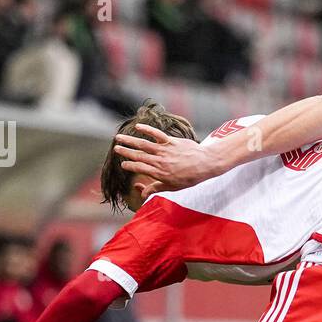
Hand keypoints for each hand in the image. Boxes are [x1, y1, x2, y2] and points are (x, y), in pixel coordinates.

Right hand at [114, 124, 233, 190]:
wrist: (206, 164)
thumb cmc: (190, 177)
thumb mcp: (173, 187)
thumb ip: (156, 188)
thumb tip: (143, 195)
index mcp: (159, 173)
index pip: (140, 168)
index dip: (130, 166)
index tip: (123, 164)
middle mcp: (160, 161)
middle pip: (139, 156)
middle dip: (126, 152)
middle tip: (116, 149)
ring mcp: (165, 150)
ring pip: (144, 145)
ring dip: (130, 141)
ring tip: (119, 138)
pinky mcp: (171, 142)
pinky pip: (157, 134)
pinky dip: (147, 130)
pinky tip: (138, 126)